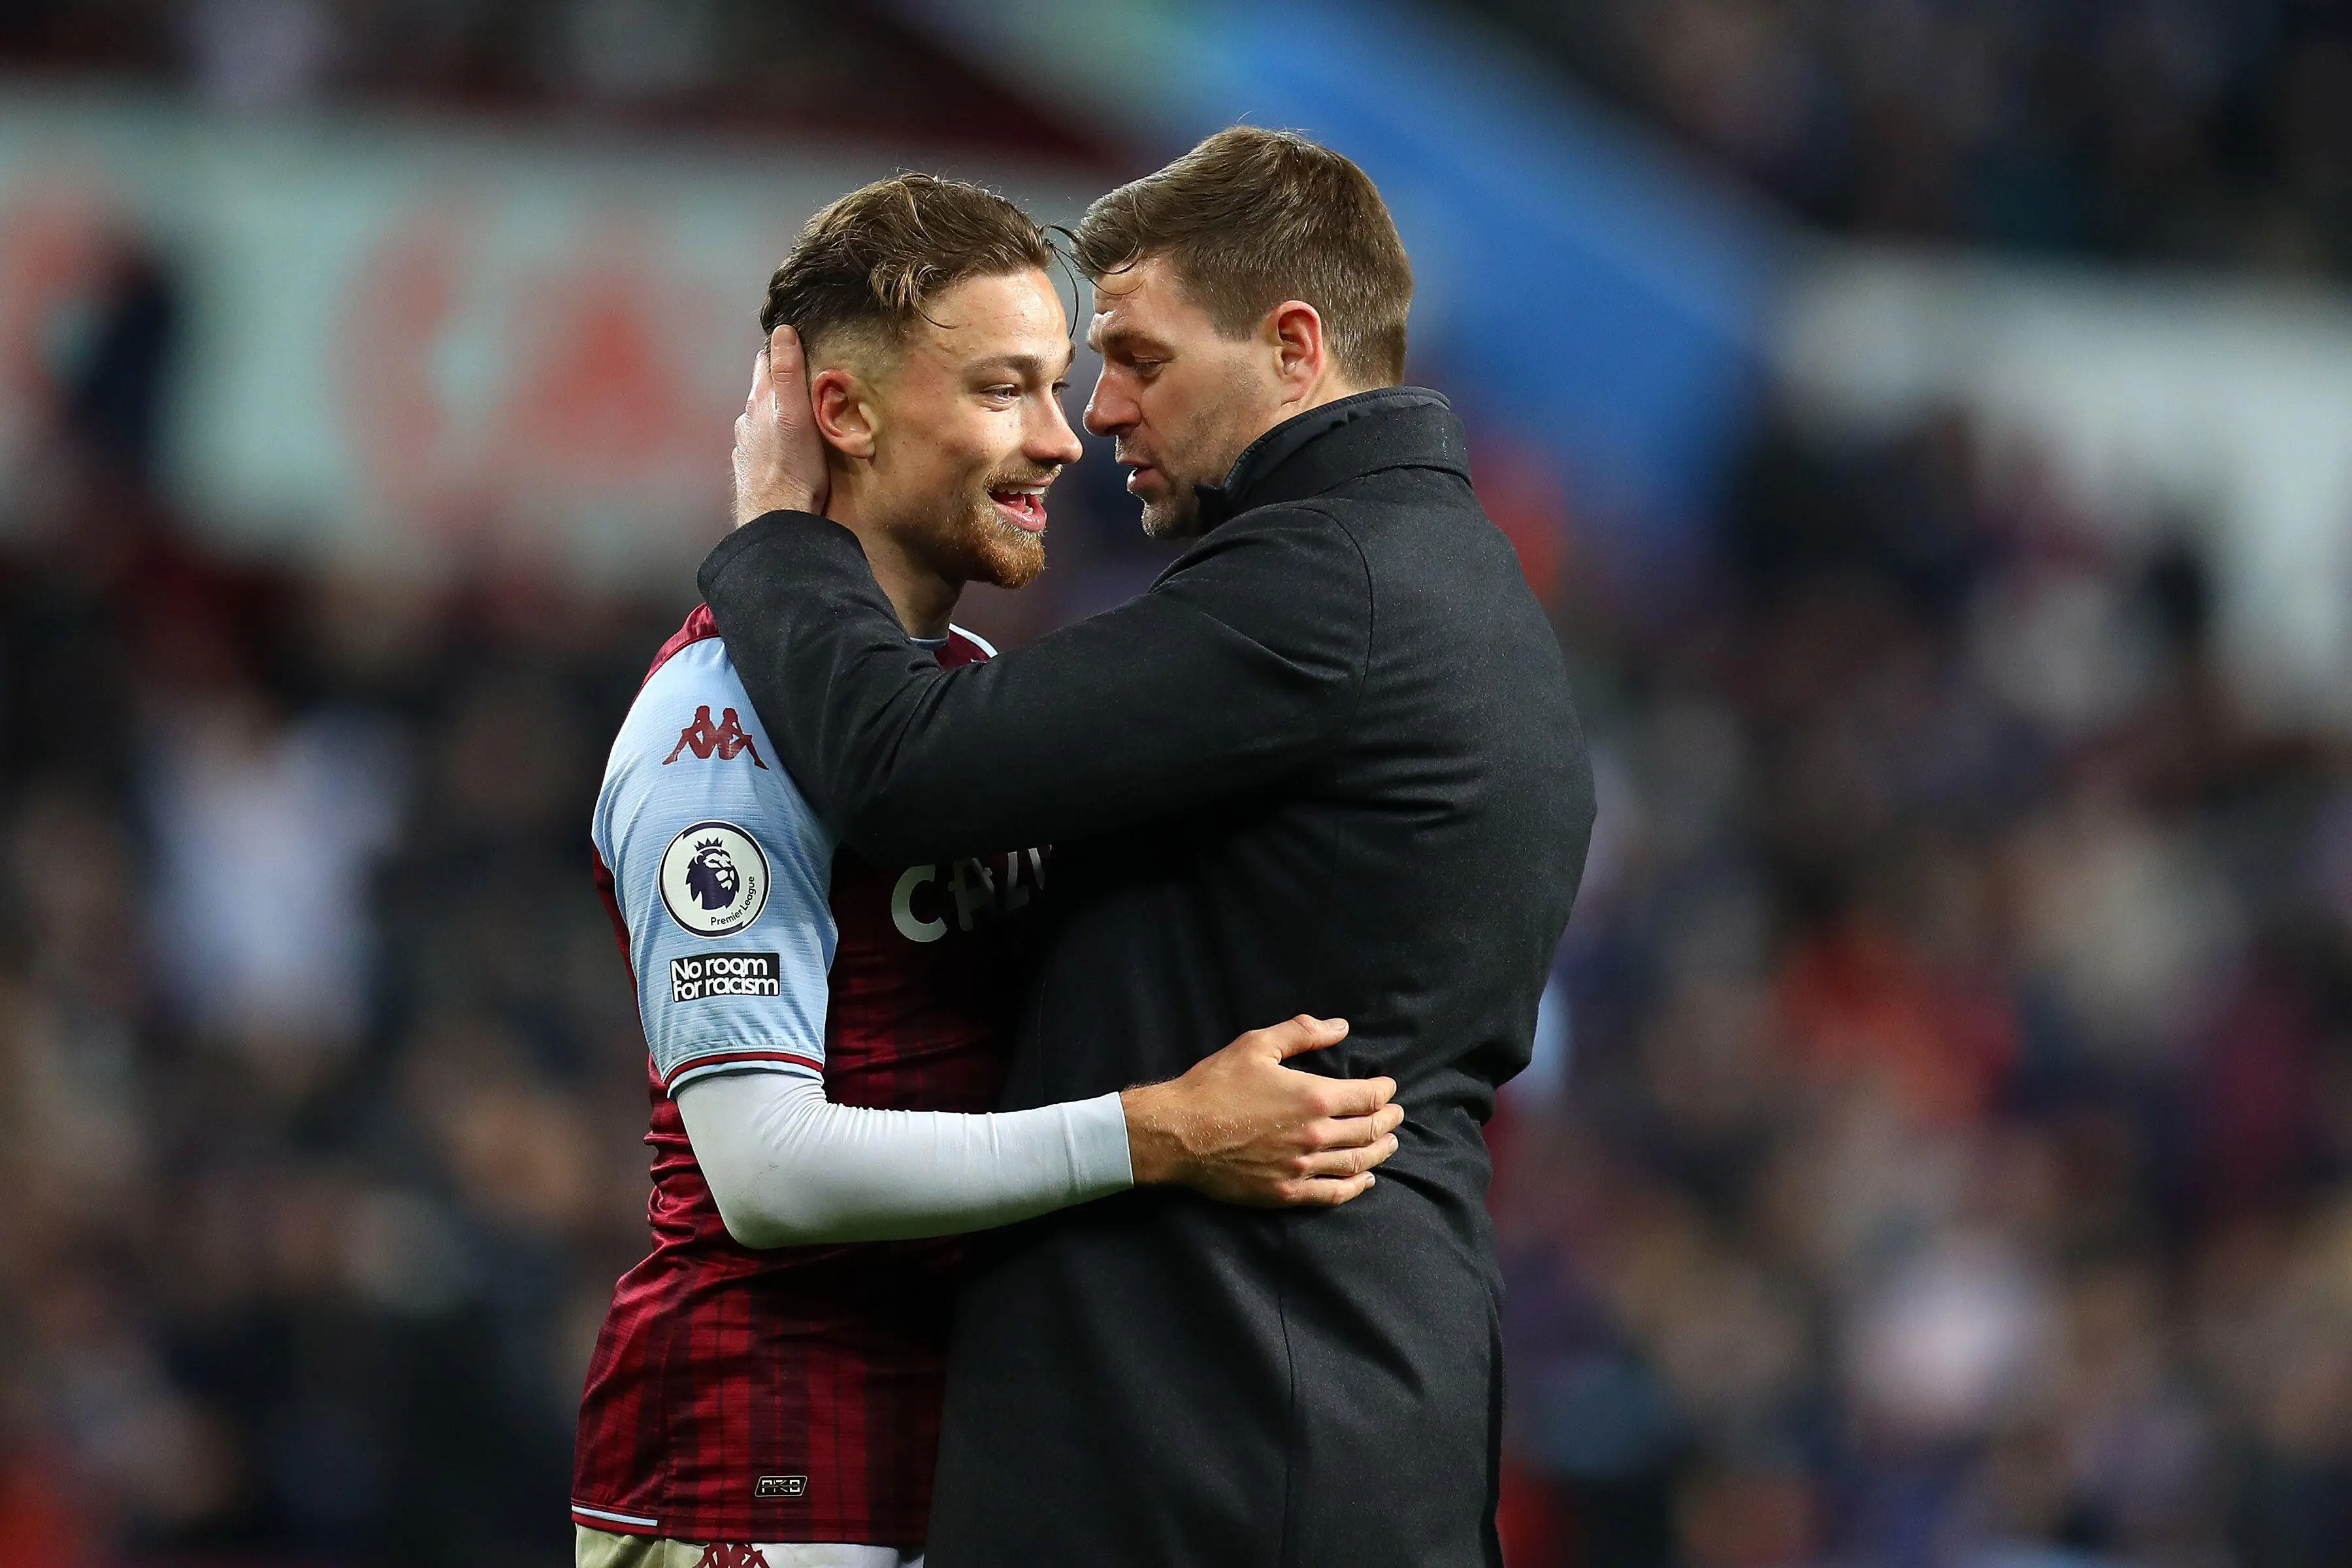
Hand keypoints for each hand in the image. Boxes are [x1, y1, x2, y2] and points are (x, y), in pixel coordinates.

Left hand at [732, 323, 829, 523]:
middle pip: (761, 391)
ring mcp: (745, 447)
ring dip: (772, 413)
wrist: (778, 517)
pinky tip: (780, 447)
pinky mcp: (750, 470)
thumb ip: (788, 371)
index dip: (779, 351)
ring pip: (757, 419)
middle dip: (776, 381)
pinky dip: (768, 441)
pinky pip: (757, 446)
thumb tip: (783, 331)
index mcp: (760, 402)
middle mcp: (747, 421)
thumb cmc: (794, 467)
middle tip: (798, 376)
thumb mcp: (797, 413)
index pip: (766, 363)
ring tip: (792, 414)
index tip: (792, 343)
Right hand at [1121, 1017, 1402, 1207]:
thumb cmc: (1214, 1086)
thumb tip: (1340, 1027)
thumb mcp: (1256, 1045)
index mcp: (1313, 1097)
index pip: (1368, 1097)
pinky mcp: (1286, 1192)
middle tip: (1395, 1115)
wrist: (1178, 1133)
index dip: (1384, 1092)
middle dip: (1388, 1121)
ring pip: (1357, 1162)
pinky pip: (1333, 1193)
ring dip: (1379, 1152)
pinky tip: (1365, 1180)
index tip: (1388, 1087)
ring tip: (1389, 1143)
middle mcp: (1315, 1136)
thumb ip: (1301, 1032)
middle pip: (1369, 1131)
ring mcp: (1302, 1168)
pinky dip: (1356, 1186)